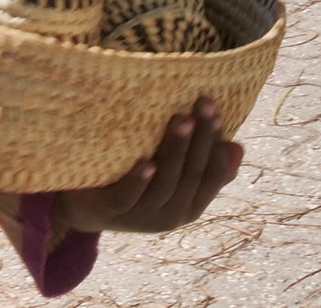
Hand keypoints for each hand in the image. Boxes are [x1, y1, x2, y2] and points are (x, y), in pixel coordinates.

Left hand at [53, 97, 242, 233]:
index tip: (217, 110)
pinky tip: (146, 162)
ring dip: (175, 150)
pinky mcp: (112, 213)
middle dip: (201, 137)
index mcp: (190, 206)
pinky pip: (128, 197)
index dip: (216, 143)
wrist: (83, 209)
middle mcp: (171, 216)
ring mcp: (141, 217)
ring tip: (182, 119)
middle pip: (192, 174)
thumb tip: (236, 148)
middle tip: (204, 103)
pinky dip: (138, 181)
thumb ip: (202, 166)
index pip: (213, 174)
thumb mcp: (172, 175)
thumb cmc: (135, 183)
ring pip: (164, 183)